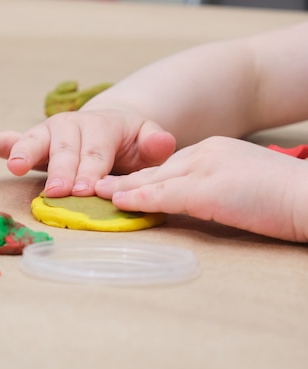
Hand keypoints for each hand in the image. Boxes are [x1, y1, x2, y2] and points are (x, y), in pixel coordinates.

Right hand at [0, 109, 175, 196]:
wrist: (110, 129)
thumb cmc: (128, 144)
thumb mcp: (147, 143)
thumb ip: (154, 145)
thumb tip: (162, 143)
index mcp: (102, 127)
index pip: (96, 152)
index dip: (91, 171)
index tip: (86, 190)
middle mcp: (72, 126)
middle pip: (65, 149)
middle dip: (61, 170)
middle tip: (59, 191)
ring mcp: (49, 132)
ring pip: (34, 140)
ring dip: (24, 154)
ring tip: (16, 167)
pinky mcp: (32, 140)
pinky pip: (9, 139)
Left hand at [96, 136, 307, 241]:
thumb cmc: (284, 197)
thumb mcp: (241, 185)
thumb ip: (212, 189)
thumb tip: (189, 205)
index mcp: (214, 151)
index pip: (169, 166)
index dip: (142, 177)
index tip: (120, 186)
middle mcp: (206, 153)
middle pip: (156, 170)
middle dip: (125, 181)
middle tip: (97, 188)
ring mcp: (206, 168)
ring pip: (155, 179)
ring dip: (123, 190)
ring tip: (97, 196)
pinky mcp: (208, 188)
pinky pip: (165, 194)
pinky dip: (140, 199)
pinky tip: (120, 203)